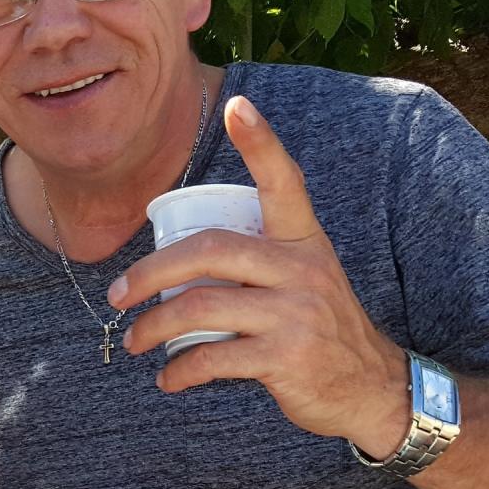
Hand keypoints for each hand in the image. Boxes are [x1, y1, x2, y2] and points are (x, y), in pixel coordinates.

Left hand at [108, 96, 408, 454]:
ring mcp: (296, 313)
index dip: (261, 142)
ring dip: (153, 327)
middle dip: (152, 270)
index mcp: (305, 239)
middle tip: (120, 293)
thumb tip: (186, 259)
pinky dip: (179, 370)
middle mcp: (303, 267)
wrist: (368, 382)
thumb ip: (261, 260)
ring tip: (133, 340)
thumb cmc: (322, 323)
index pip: (284, 181)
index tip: (237, 106)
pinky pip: (213, 357)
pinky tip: (169, 377)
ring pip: (201, 305)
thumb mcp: (307, 276)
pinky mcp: (287, 357)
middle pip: (212, 249)